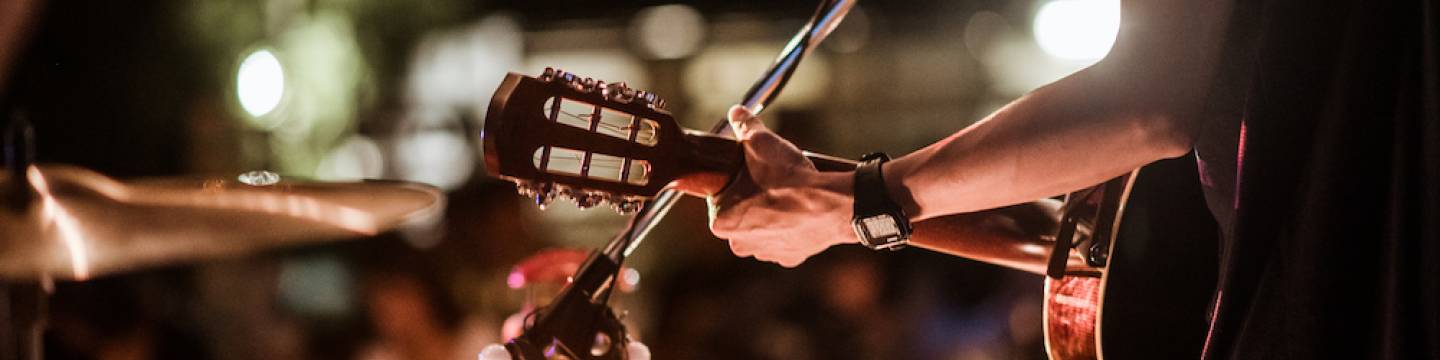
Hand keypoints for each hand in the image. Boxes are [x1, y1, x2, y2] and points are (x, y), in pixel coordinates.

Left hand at [707, 105, 856, 266]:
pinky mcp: (790, 257)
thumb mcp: (761, 142)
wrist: (831, 204)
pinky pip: (785, 238)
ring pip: (763, 227)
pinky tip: (800, 211)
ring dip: (772, 213)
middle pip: (741, 213)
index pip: (721, 196)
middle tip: (770, 180)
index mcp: (721, 221)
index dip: (736, 180)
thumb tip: (737, 112)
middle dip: (753, 197)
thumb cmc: (789, 179)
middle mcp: (739, 243)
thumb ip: (744, 125)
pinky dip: (792, 226)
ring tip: (787, 193)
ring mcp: (765, 252)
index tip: (751, 171)